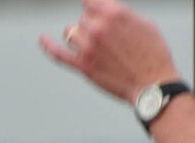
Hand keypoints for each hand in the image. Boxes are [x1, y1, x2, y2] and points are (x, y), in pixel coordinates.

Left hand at [38, 0, 182, 103]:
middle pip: (82, 20)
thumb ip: (120, 13)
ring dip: (80, 38)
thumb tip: (104, 10)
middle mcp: (98, 28)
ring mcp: (88, 48)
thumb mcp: (142, 23)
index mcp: (114, 14)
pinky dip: (48, 46)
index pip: (90, 2)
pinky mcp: (83, 66)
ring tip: (97, 48)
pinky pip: (59, 54)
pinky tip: (42, 39)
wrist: (152, 84)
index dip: (93, 8)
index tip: (95, 12)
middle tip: (110, 41)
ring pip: (71, 33)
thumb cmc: (152, 53)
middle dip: (92, 26)